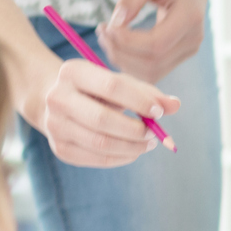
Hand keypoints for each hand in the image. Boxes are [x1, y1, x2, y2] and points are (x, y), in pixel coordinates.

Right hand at [31, 57, 179, 167]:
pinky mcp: (58, 148)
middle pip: (102, 119)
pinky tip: (133, 152)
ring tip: (148, 143)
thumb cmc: (97, 88)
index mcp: (73, 72)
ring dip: (131, 147)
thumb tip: (175, 105)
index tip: (159, 112)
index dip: (139, 101)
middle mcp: (57, 98)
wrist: (55, 100)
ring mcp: (54, 125)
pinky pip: (95, 159)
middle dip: (135, 130)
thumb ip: (147, 93)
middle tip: (155, 134)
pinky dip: (120, 158)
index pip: (111, 86)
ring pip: (99, 143)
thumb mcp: (119, 82)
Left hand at [98, 0, 211, 83]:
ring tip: (107, 38)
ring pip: (151, 73)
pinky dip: (130, 63)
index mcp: (190, 17)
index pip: (156, 44)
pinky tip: (119, 45)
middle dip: (120, 52)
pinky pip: (152, 72)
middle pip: (152, 64)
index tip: (107, 25)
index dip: (126, 41)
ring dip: (123, 61)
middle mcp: (193, 39)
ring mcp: (189, 51)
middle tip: (102, 32)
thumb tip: (116, 23)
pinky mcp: (180, 56)